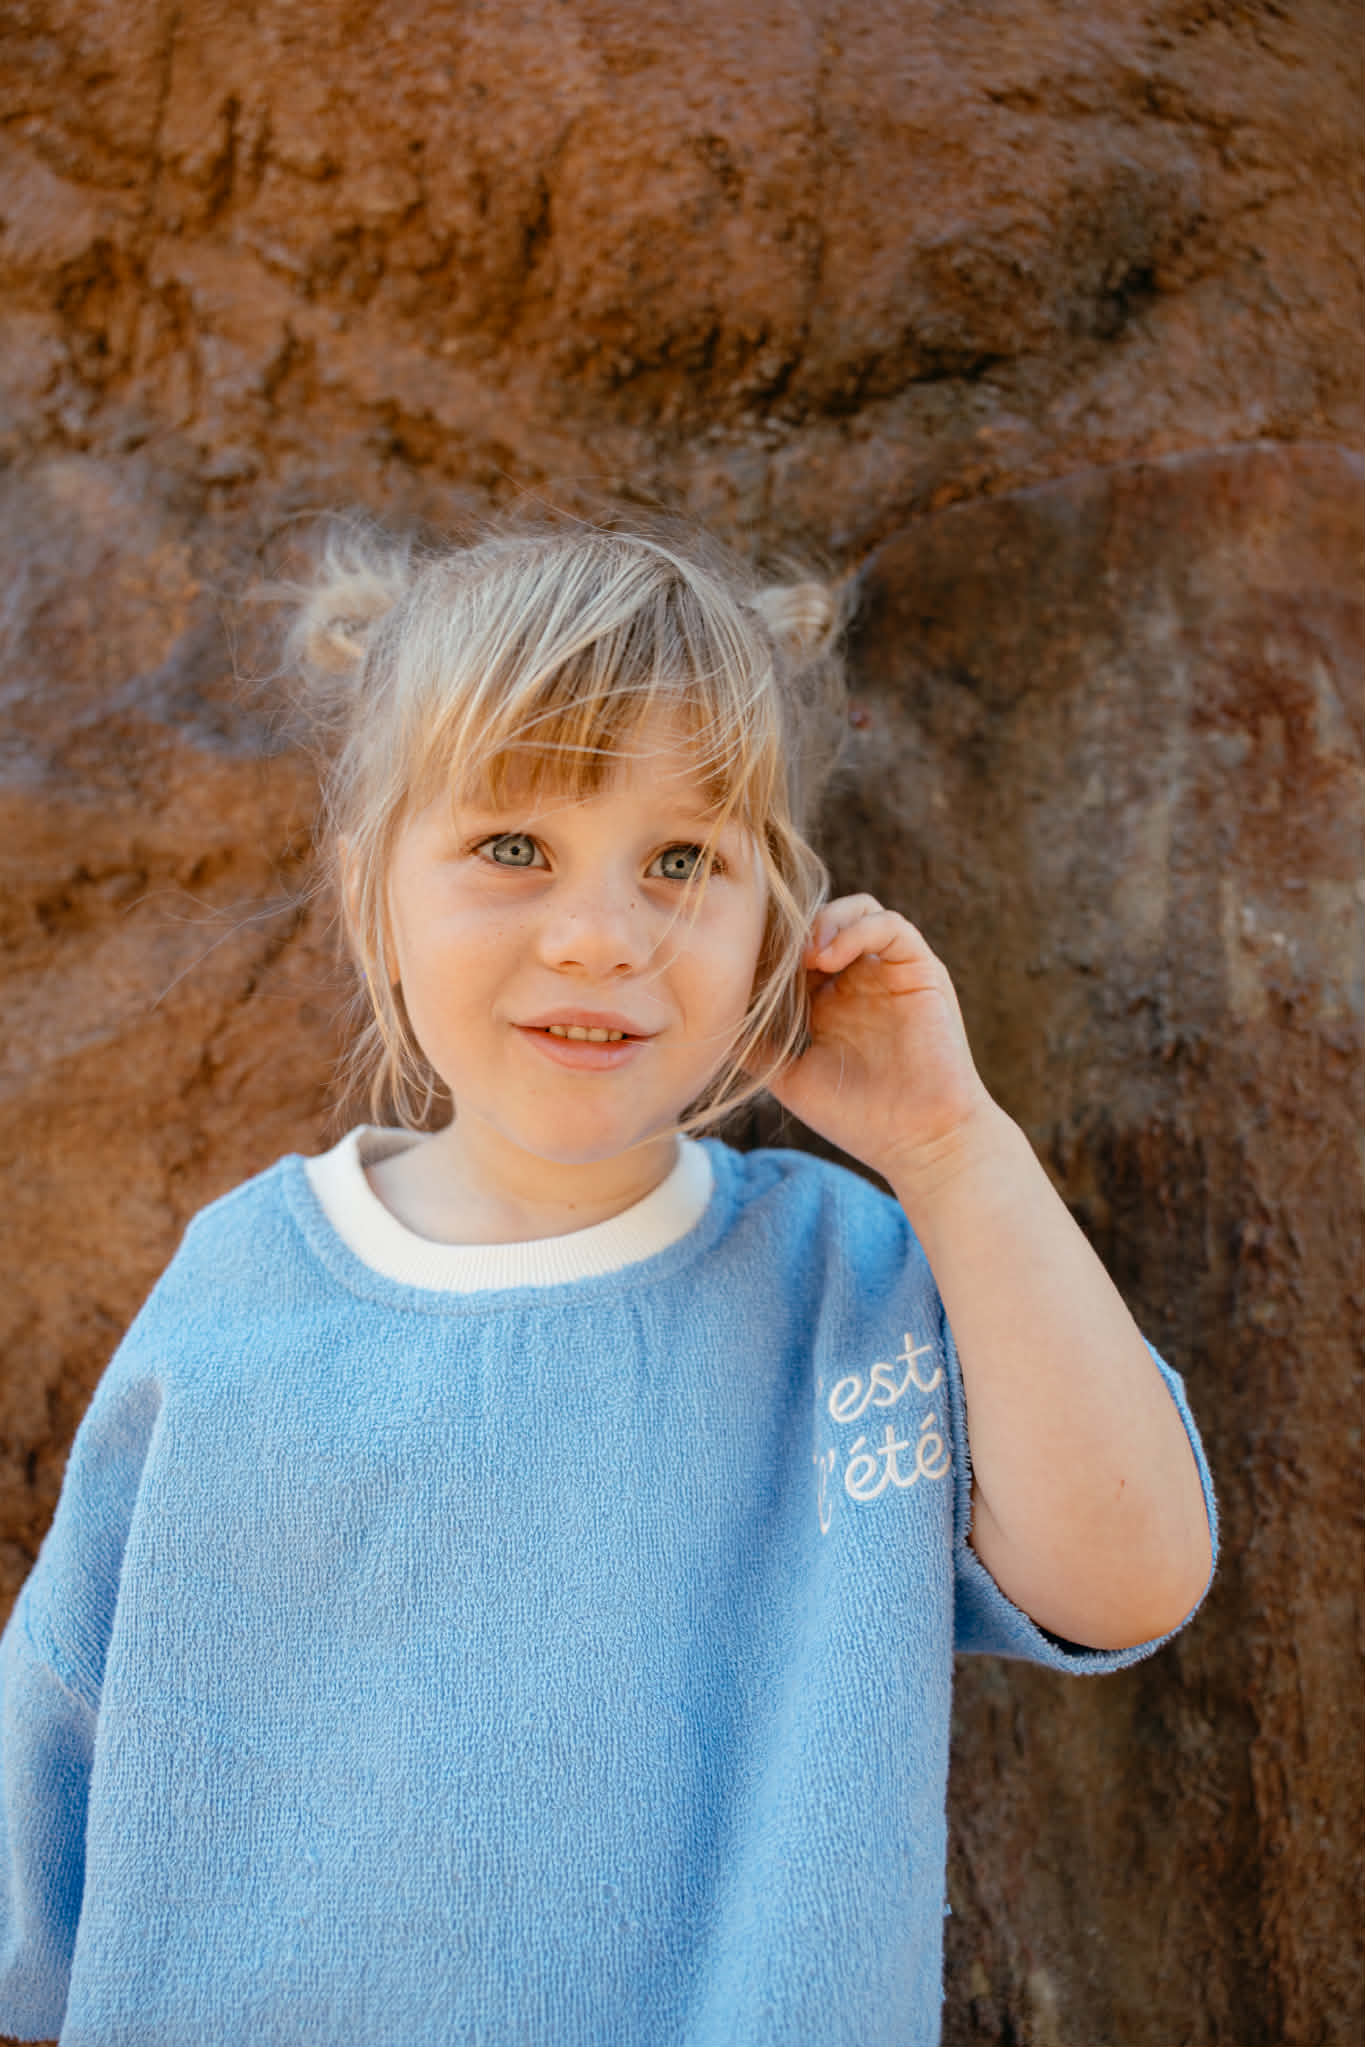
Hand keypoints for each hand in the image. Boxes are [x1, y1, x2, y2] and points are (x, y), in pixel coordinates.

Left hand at [765, 895, 993, 1182]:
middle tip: (773, 953)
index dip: (772, 945)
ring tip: (802, 955)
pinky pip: (893, 926)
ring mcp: (892, 974)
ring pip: (860, 911)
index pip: (797, 947)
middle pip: (826, 919)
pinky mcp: (922, 972)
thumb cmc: (859, 1118)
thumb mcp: (791, 1077)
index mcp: (832, 1000)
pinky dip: (858, 929)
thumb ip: (756, 1046)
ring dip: (826, 920)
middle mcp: (863, 979)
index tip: (745, 961)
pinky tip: (828, 958)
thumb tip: (709, 1025)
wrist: (919, 1143)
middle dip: (795, 927)